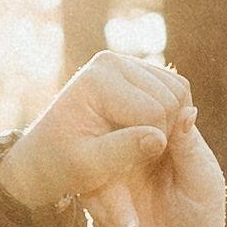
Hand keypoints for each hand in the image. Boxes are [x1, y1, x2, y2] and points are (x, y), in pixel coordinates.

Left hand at [1, 51, 190, 215]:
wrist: (47, 154)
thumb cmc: (63, 164)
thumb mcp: (89, 166)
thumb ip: (123, 151)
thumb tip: (159, 139)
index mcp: (97, 79)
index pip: (154, 111)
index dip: (153, 144)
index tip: (131, 164)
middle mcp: (111, 60)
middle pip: (170, 98)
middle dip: (163, 133)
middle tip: (136, 157)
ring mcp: (125, 61)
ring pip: (179, 90)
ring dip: (170, 124)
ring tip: (141, 147)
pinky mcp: (137, 69)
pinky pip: (177, 87)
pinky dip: (173, 114)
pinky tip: (149, 135)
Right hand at [89, 105, 226, 226]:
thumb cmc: (201, 219)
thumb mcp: (201, 180)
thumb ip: (189, 148)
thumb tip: (187, 109)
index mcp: (169, 137)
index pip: (154, 102)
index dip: (148, 99)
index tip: (143, 103)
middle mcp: (140, 146)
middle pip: (120, 116)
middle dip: (116, 117)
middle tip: (115, 121)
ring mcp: (117, 167)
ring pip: (101, 141)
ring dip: (102, 144)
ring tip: (111, 157)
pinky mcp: (102, 190)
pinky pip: (89, 173)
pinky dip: (91, 173)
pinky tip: (99, 176)